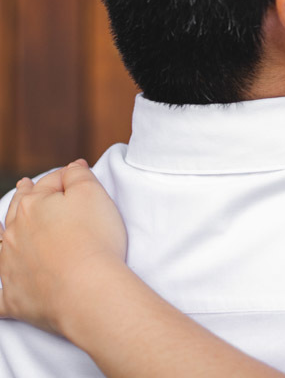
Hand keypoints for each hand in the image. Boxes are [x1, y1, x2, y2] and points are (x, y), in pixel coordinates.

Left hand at [0, 160, 128, 335]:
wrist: (86, 289)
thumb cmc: (94, 239)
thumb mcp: (93, 193)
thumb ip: (78, 175)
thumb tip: (70, 167)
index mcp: (32, 206)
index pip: (48, 184)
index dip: (63, 178)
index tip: (74, 174)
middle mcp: (13, 234)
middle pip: (19, 211)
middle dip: (24, 197)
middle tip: (24, 186)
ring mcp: (10, 266)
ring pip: (2, 247)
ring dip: (5, 237)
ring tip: (6, 229)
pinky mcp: (14, 298)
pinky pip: (1, 296)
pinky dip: (3, 292)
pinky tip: (3, 289)